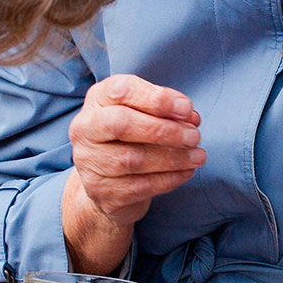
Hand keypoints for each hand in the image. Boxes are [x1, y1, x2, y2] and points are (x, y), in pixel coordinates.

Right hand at [65, 74, 202, 273]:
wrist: (108, 182)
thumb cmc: (130, 138)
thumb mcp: (144, 114)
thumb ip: (165, 111)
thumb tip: (190, 118)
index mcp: (97, 100)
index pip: (121, 91)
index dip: (156, 98)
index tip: (186, 108)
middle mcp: (85, 129)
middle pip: (121, 124)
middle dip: (164, 130)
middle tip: (194, 136)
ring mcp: (89, 162)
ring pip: (131, 159)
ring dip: (173, 158)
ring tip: (198, 156)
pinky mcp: (101, 192)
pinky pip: (138, 186)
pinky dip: (168, 179)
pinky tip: (186, 172)